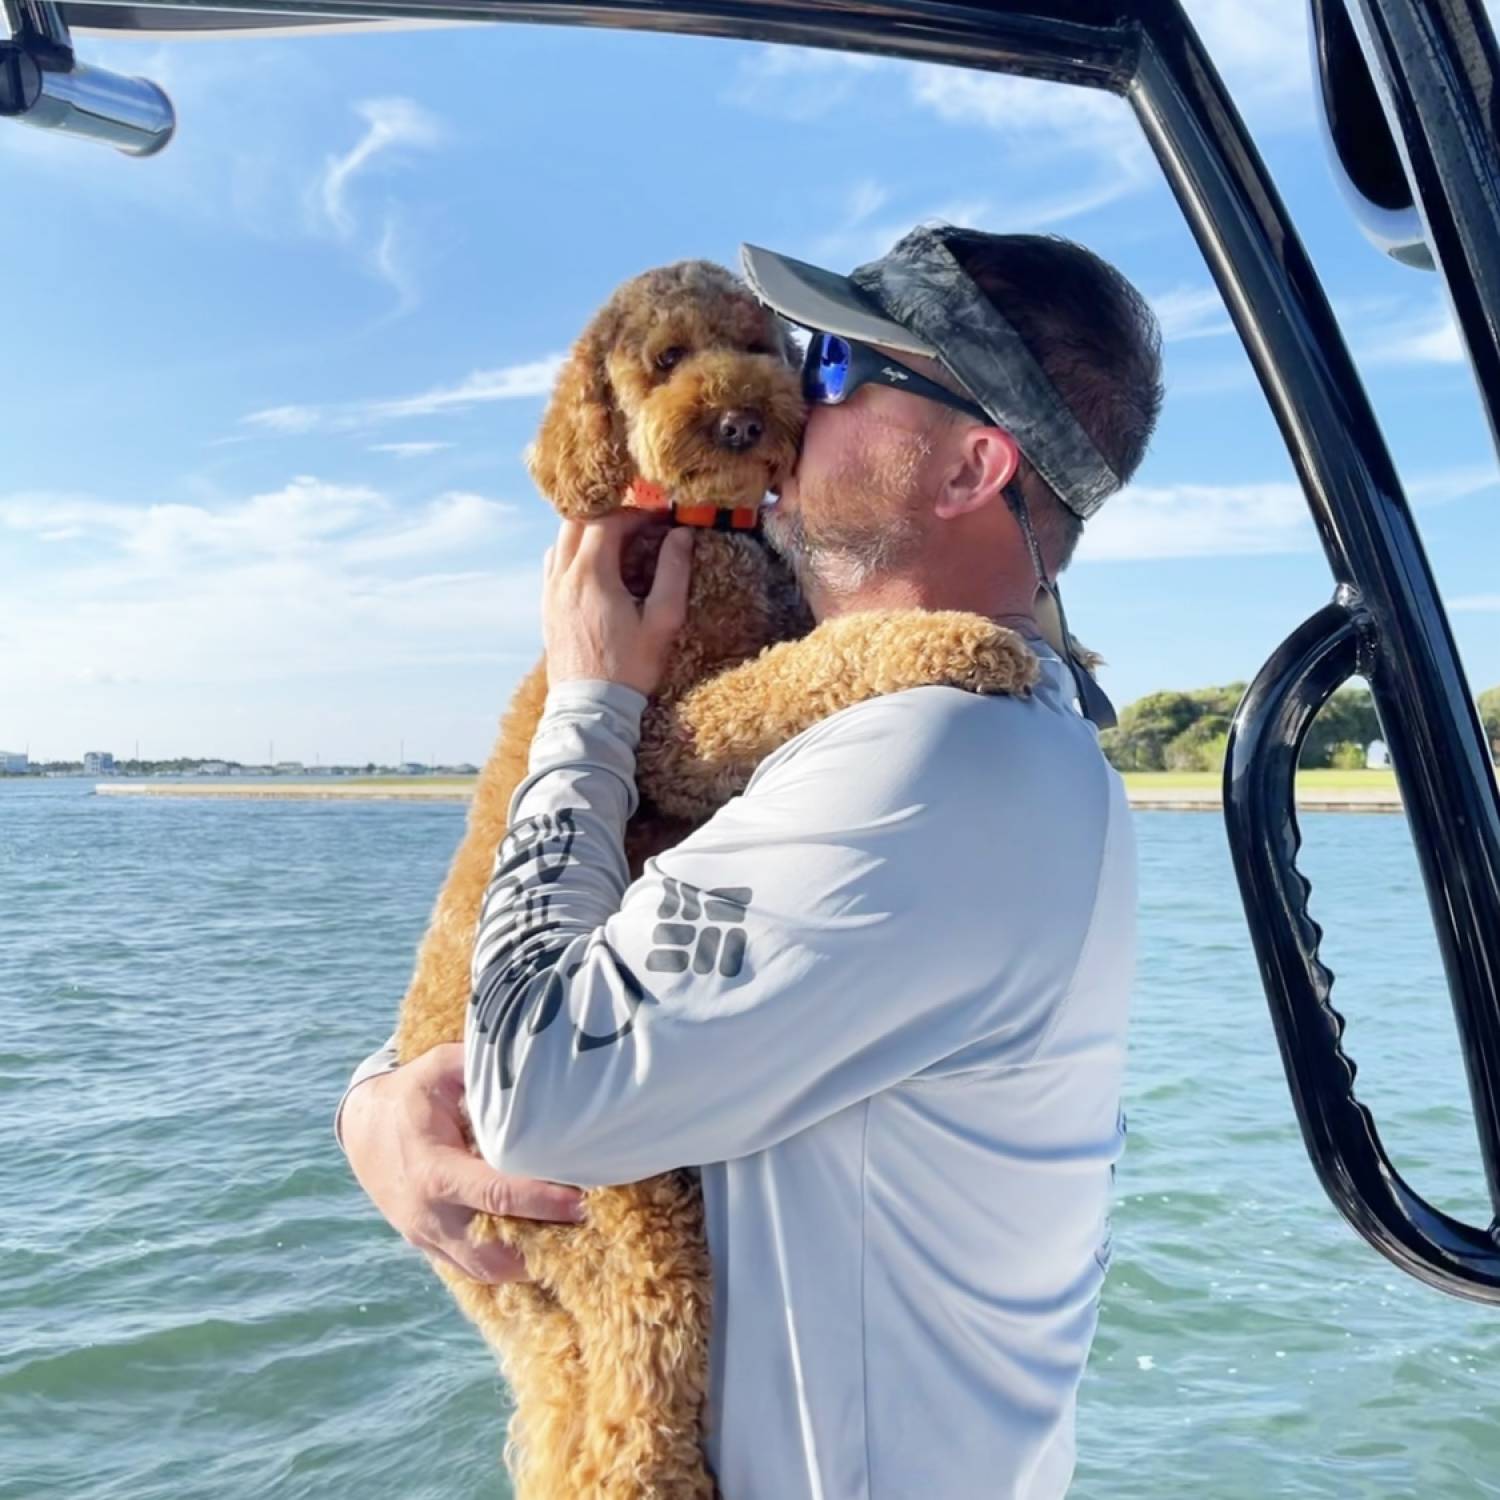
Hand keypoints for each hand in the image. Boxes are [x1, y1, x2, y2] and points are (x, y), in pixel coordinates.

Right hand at [341, 1042, 584, 1283]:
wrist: (363, 1129)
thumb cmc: (412, 1094)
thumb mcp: (440, 1068)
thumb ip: (481, 1064)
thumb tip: (533, 1055)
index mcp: (434, 1171)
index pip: (495, 1195)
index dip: (540, 1201)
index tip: (581, 1200)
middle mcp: (430, 1215)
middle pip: (494, 1251)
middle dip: (544, 1248)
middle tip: (592, 1230)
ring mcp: (428, 1238)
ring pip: (487, 1270)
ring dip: (531, 1263)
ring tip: (577, 1242)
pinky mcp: (431, 1247)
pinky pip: (475, 1270)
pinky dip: (510, 1265)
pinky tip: (546, 1248)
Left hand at [542, 509, 693, 697]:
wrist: (591, 707)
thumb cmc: (629, 667)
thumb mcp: (662, 621)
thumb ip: (673, 573)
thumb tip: (681, 535)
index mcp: (591, 575)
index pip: (608, 521)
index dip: (637, 513)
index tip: (661, 519)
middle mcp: (564, 577)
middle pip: (578, 521)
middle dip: (610, 515)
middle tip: (639, 525)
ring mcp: (550, 592)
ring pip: (562, 540)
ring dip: (588, 532)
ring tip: (618, 542)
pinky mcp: (547, 607)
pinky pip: (554, 563)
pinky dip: (573, 552)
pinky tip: (596, 568)